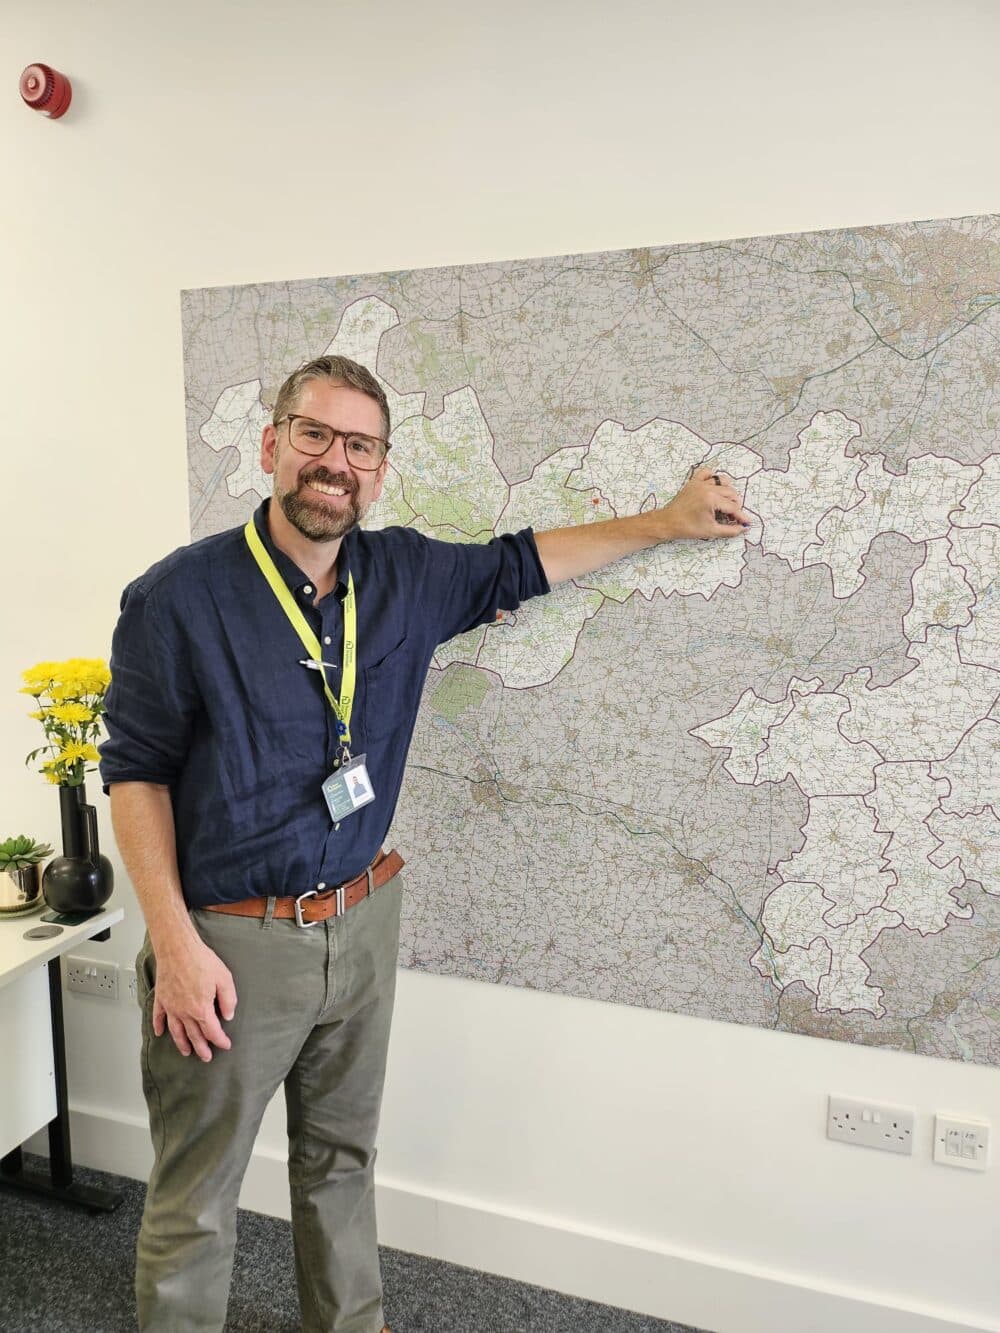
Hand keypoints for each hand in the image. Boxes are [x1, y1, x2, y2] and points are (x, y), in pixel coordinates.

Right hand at [150, 935, 236, 1061]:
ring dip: (182, 1043)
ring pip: (176, 1031)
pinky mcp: (161, 999)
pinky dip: (158, 1026)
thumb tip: (228, 1015)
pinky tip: (159, 1033)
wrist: (178, 948)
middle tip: (206, 1057)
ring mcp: (171, 1006)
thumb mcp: (224, 979)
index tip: (225, 1045)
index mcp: (201, 1009)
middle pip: (194, 1036)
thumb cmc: (201, 960)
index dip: (220, 1040)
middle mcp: (184, 1012)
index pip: (212, 1031)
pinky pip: (158, 1017)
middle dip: (202, 1048)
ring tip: (187, 1052)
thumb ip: (228, 1000)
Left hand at [661, 468, 751, 539]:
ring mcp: (700, 483)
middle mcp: (707, 488)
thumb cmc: (687, 528)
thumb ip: (729, 530)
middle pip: (731, 493)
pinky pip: (707, 473)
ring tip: (725, 503)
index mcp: (711, 500)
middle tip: (732, 517)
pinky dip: (713, 478)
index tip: (747, 522)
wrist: (668, 522)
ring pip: (722, 481)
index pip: (732, 507)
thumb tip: (743, 529)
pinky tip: (714, 488)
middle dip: (735, 506)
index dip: (741, 516)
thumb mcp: (711, 531)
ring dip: (727, 492)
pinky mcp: (693, 481)